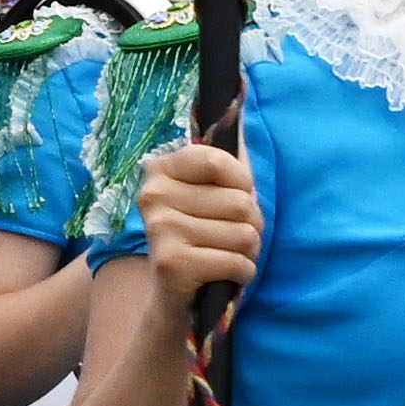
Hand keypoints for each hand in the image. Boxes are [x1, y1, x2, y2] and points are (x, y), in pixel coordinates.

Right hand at [136, 137, 261, 316]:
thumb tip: (242, 108)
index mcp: (160, 170)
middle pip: (239, 202)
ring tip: (230, 256)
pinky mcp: (172, 263)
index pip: (217, 160)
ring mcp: (159, 229)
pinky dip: (243, 272)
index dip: (243, 183)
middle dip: (252, 225)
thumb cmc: (203, 236)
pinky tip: (228, 275)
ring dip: (249, 251)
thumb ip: (227, 159)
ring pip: (243, 234)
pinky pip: (235, 261)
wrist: (175, 296)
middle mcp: (152, 196)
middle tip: (235, 238)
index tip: (237, 198)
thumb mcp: (212, 193)